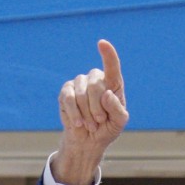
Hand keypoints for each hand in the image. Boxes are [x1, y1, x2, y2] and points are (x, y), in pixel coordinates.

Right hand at [53, 39, 128, 184]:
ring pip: (81, 93)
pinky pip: (68, 98)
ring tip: (90, 125)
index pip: (112, 67)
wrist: (88, 141)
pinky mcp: (66, 91)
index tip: (102, 43)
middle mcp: (96, 79)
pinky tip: (78, 123)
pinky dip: (74, 113)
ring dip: (86, 113)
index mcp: (113, 84)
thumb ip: (117, 110)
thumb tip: (107, 94)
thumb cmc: (106, 129)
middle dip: (98, 106)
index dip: (108, 55)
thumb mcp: (118, 123)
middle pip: (96, 83)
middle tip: (99, 121)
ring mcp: (80, 83)